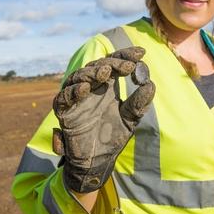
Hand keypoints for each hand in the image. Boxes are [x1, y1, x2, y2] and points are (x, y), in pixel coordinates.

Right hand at [52, 47, 154, 192]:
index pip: (114, 63)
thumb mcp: (130, 118)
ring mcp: (76, 98)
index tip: (141, 52)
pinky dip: (73, 91)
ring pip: (78, 77)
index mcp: (106, 86)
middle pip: (97, 66)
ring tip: (106, 72)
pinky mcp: (64, 112)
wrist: (98, 161)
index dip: (125, 55)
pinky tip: (85, 89)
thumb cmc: (112, 136)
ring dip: (92, 73)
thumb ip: (139, 103)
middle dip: (112, 63)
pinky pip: (63, 98)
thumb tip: (149, 84)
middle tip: (127, 65)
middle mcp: (90, 88)